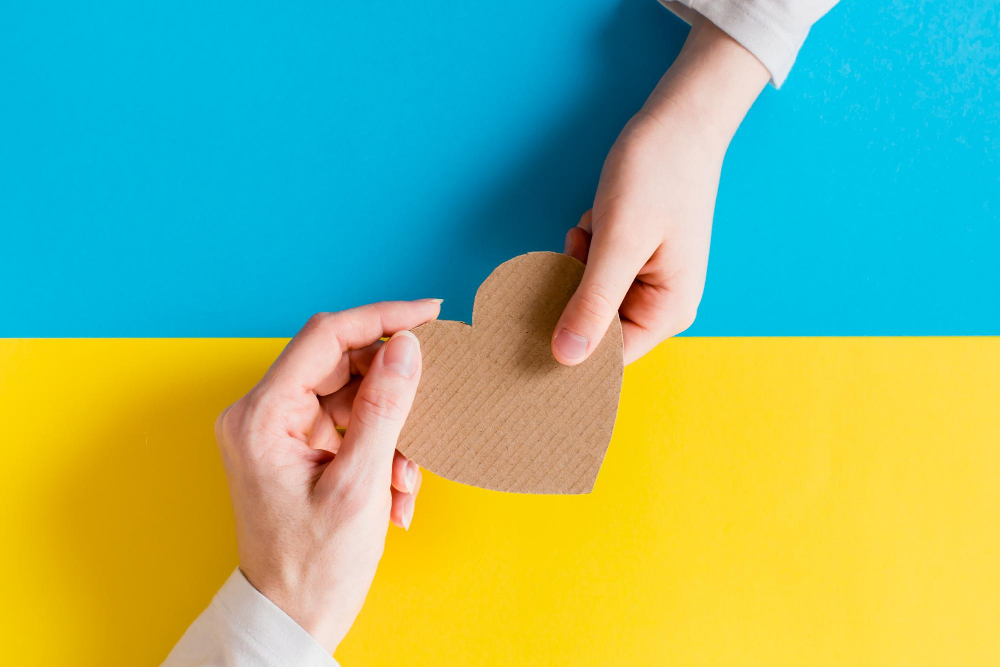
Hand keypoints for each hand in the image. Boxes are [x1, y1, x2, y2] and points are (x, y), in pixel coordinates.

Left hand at [214, 300, 440, 652]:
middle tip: (431, 403)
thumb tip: (407, 346)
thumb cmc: (314, 564)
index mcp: (261, 416)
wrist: (291, 617)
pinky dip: (379, 449)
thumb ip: (384, 408)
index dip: (382, 318)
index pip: (326, 336)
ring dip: (390, 430)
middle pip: (340, 364)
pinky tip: (394, 490)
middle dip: (391, 390)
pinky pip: (349, 425)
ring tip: (404, 477)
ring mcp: (278, 431)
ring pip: (351, 396)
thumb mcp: (359, 484)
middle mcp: (262, 414)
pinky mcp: (297, 448)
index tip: (429, 314)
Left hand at [552, 20, 769, 364]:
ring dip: (577, 265)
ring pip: (587, 297)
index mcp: (668, 312)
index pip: (607, 358)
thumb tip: (564, 358)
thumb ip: (593, 302)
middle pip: (595, 329)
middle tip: (580, 248)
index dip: (568, 347)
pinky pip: (591, 272)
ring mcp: (645, 283)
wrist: (678, 121)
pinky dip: (586, 247)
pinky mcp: (631, 261)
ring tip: (596, 226)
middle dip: (574, 292)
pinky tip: (598, 219)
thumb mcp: (619, 241)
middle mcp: (660, 306)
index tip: (532, 325)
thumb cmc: (658, 175)